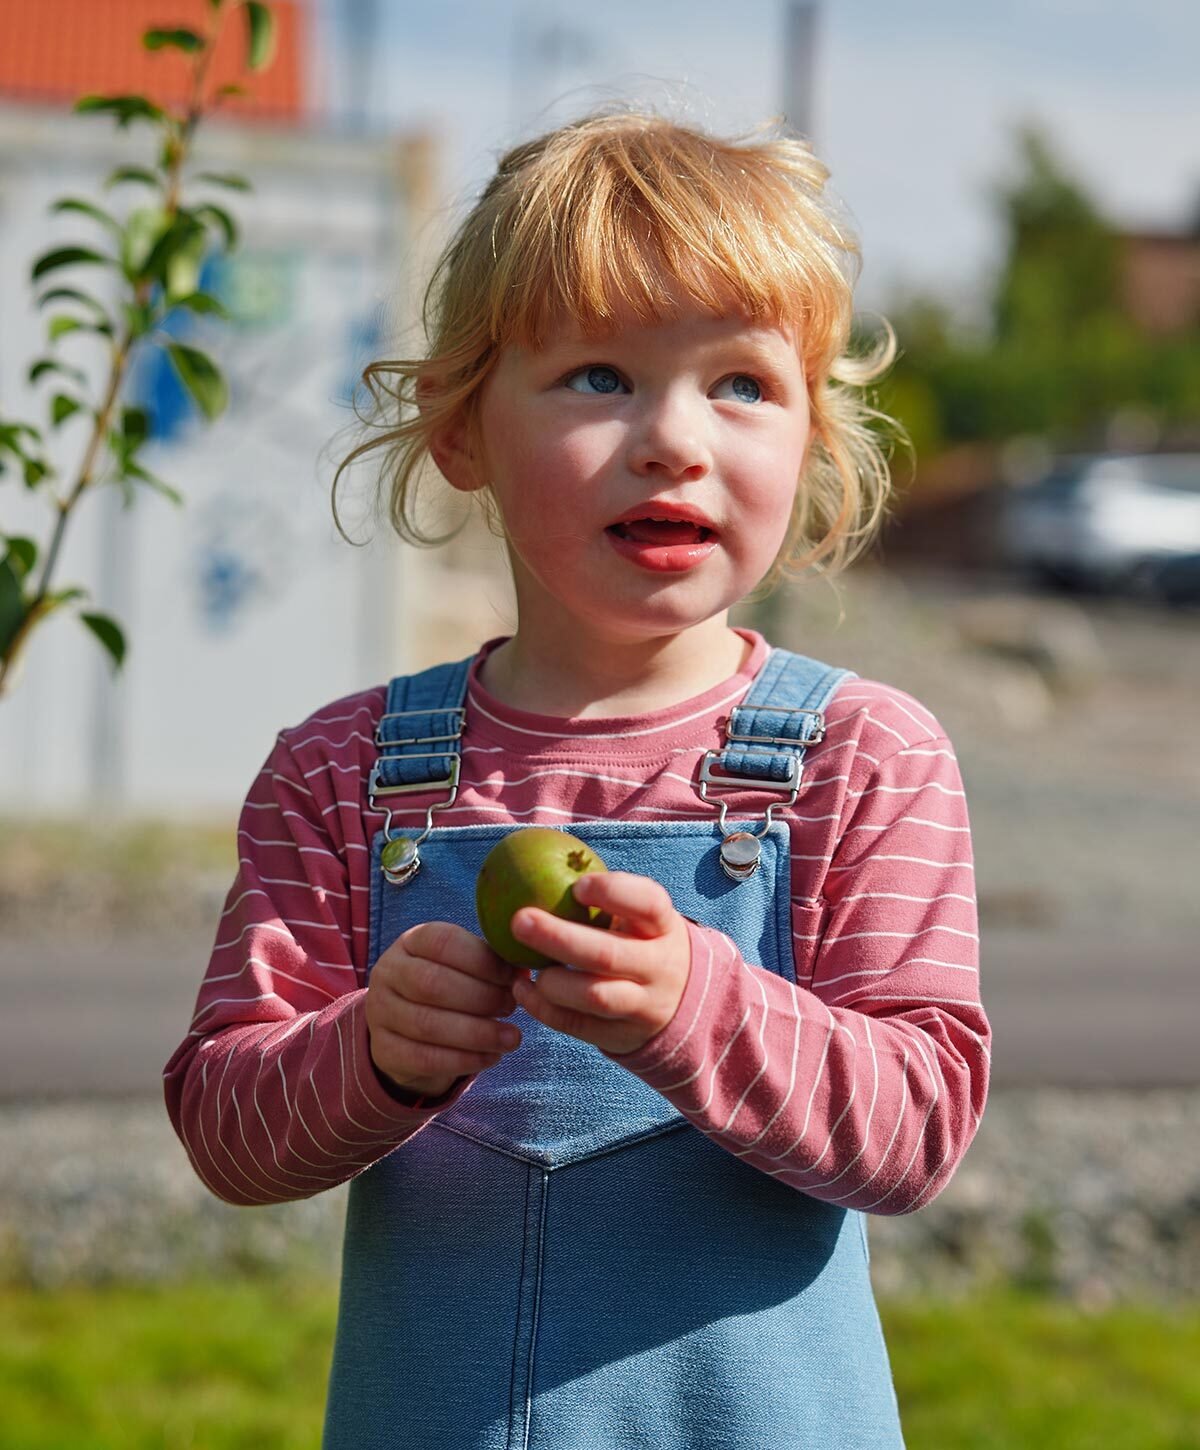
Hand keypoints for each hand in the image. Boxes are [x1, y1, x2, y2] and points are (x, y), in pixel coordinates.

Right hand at [365, 921, 521, 1099]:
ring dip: (477, 1033)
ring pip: (427, 1024)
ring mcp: (380, 1012)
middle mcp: (388, 972)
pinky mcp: (383, 1050)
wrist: (405, 1027)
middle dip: (481, 997)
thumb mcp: (463, 965)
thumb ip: (490, 963)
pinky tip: (492, 1057)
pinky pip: (424, 1058)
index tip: (514, 976)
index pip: (442, 942)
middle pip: (432, 984)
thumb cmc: (448, 986)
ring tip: (512, 1037)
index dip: (482, 960)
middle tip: (512, 1007)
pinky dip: (464, 1060)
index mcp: (411, 941)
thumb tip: (524, 970)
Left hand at [509, 871, 690, 1054]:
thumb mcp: (639, 918)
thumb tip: (534, 867)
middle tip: (519, 920)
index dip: (613, 893)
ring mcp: (643, 1004)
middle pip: (608, 954)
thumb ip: (605, 897)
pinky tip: (522, 989)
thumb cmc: (639, 940)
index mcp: (663, 925)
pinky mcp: (622, 1034)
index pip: (648, 903)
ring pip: (595, 996)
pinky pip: (578, 1024)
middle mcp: (658, 966)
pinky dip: (543, 1008)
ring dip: (552, 982)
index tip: (578, 886)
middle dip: (559, 938)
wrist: (679, 1000)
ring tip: (522, 966)